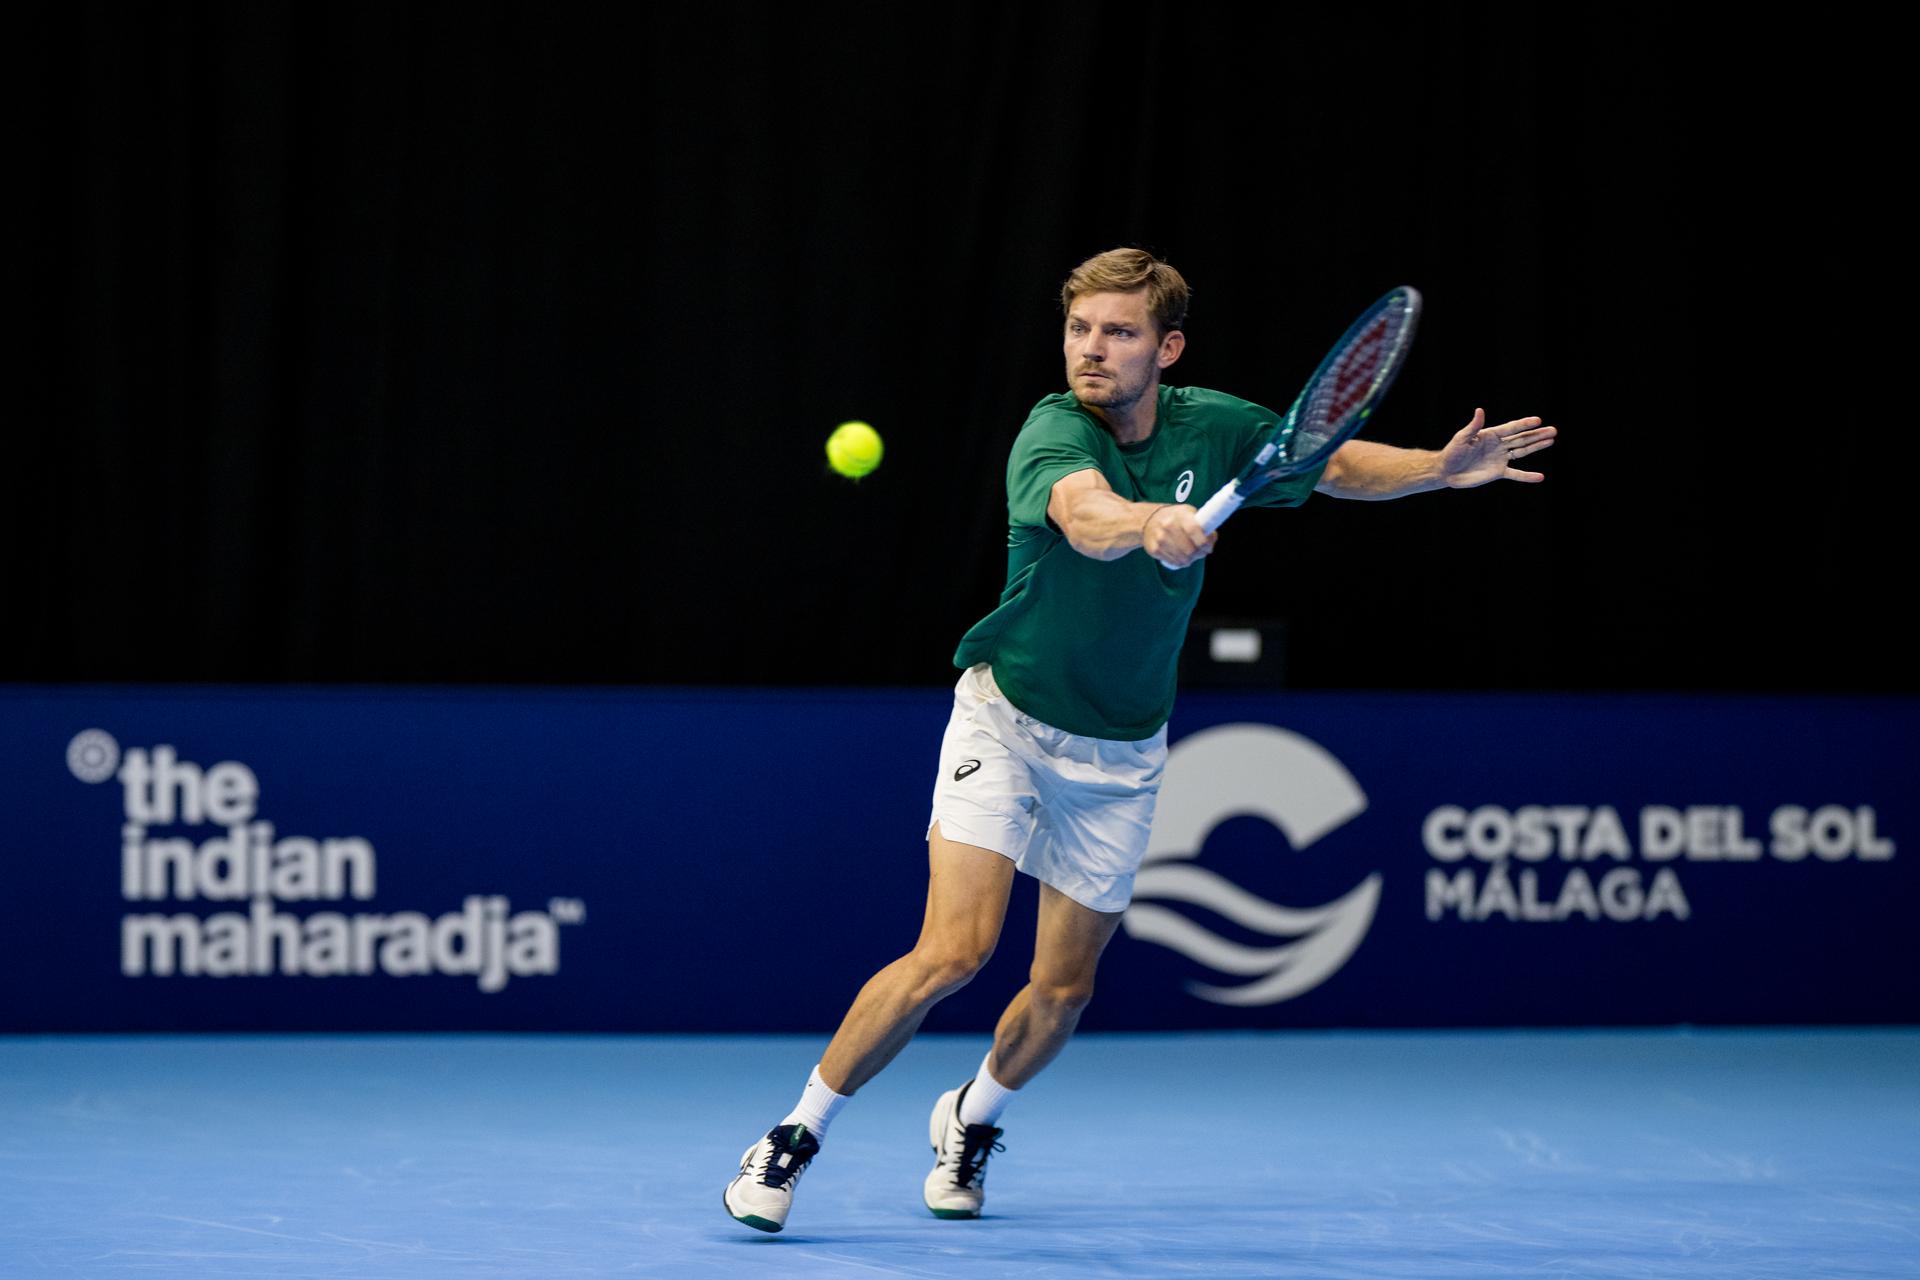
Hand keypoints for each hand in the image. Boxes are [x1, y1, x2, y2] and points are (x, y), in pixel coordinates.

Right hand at [1143, 504, 1215, 569]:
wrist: (1149, 520)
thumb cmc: (1175, 517)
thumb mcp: (1189, 513)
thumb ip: (1202, 525)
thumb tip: (1211, 540)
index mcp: (1179, 515)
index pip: (1194, 530)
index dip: (1204, 542)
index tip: (1208, 547)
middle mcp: (1168, 526)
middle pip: (1190, 550)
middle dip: (1199, 554)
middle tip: (1202, 552)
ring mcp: (1160, 539)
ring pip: (1183, 559)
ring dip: (1191, 559)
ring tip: (1191, 553)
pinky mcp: (1154, 550)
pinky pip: (1174, 562)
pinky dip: (1181, 562)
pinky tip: (1181, 555)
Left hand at [1439, 408, 1557, 487]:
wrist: (1447, 471)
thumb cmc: (1452, 452)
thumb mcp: (1462, 438)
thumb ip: (1473, 426)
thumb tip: (1480, 410)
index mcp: (1491, 434)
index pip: (1511, 428)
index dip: (1524, 424)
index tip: (1538, 420)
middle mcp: (1499, 445)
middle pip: (1522, 438)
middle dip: (1537, 434)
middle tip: (1553, 430)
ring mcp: (1500, 458)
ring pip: (1523, 451)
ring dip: (1537, 446)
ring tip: (1551, 440)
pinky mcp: (1498, 472)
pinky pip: (1516, 473)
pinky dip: (1527, 476)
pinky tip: (1540, 477)